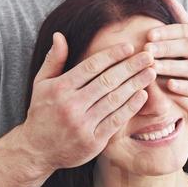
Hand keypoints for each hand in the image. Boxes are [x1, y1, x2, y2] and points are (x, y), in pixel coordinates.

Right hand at [17, 30, 156, 171]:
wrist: (37, 151)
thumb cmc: (41, 113)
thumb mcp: (41, 84)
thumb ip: (53, 60)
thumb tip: (60, 35)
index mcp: (60, 88)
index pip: (91, 66)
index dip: (112, 55)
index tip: (129, 47)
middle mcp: (71, 106)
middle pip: (107, 81)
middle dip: (131, 67)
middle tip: (148, 56)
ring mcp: (82, 125)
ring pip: (115, 99)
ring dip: (135, 84)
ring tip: (150, 73)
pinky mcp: (93, 141)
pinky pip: (116, 120)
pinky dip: (131, 107)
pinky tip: (142, 95)